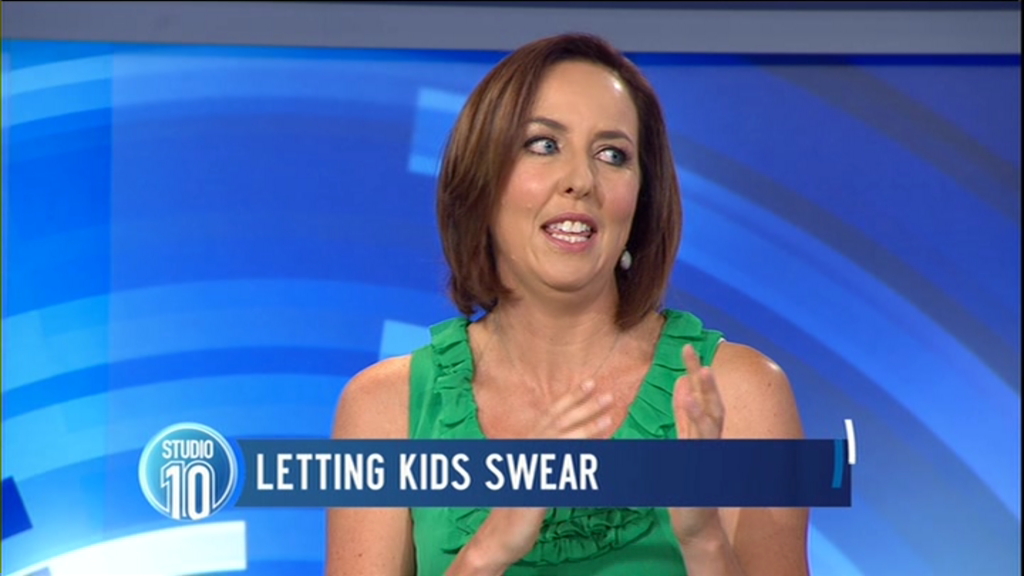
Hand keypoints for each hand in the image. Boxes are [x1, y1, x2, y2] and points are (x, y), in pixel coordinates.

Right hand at [448, 380, 614, 574]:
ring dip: (586, 427)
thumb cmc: (520, 509)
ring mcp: (530, 468)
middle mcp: (526, 451)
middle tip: (607, 395)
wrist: (500, 537)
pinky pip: (561, 468)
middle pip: (557, 423)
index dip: (570, 399)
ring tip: (608, 418)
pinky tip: (597, 451)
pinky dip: (579, 456)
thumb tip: (582, 443)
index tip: (588, 383)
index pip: (551, 416)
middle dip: (584, 407)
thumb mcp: (537, 477)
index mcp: (526, 446)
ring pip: (560, 441)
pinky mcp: (536, 488)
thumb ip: (552, 459)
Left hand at [669, 344, 725, 542]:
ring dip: (707, 396)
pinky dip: (697, 429)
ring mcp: (709, 457)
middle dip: (702, 376)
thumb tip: (682, 384)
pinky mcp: (704, 472)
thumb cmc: (689, 484)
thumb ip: (684, 416)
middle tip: (691, 349)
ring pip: (711, 422)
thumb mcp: (684, 442)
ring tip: (702, 371)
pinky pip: (701, 448)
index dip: (694, 373)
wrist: (696, 524)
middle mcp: (709, 441)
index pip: (700, 398)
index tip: (686, 348)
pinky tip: (691, 412)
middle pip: (710, 402)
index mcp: (701, 433)